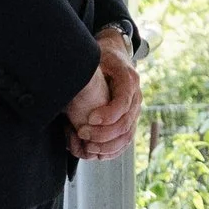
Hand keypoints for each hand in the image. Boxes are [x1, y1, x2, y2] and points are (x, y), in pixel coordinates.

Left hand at [70, 33, 140, 161]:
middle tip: (82, 133)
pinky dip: (113, 150)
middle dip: (102, 133)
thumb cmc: (103, 57)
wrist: (116, 56)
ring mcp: (135, 110)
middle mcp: (136, 97)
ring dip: (107, 145)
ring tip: (88, 146)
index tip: (88, 120)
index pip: (123, 104)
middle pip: (125, 123)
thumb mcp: (97, 57)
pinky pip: (126, 140)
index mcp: (129, 80)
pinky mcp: (130, 119)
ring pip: (127, 136)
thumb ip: (90, 70)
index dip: (107, 115)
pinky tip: (98, 153)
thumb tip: (72, 77)